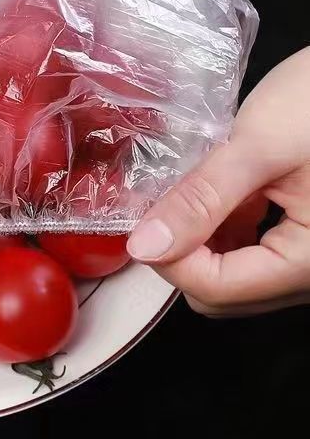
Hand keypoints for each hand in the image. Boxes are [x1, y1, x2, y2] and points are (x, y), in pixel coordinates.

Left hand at [126, 47, 309, 315]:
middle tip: (165, 197)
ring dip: (203, 240)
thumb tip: (146, 245)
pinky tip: (221, 190)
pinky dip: (226, 229)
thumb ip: (202, 198)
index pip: (215, 288)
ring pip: (234, 275)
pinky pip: (253, 252)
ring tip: (195, 188)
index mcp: (309, 262)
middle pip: (222, 293)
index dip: (169, 256)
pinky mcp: (305, 240)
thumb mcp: (259, 145)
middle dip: (184, 250)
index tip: (145, 213)